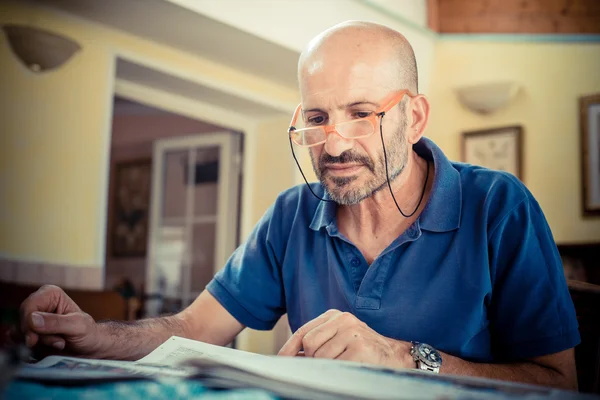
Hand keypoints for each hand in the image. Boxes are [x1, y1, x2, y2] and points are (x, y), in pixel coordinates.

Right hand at [17, 285, 107, 357]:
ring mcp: (34, 320)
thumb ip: (56, 322)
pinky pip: (21, 342)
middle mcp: (39, 304)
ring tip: (59, 343)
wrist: (90, 346)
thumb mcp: (77, 325)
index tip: (35, 338)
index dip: (29, 324)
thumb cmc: (88, 331)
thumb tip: (32, 319)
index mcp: (50, 294)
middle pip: (22, 321)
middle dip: (37, 336)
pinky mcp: (31, 333)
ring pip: (21, 333)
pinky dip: (35, 348)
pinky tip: (51, 347)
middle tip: (58, 342)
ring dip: (39, 343)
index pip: (28, 307)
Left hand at [278, 310, 414, 368]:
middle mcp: (344, 320)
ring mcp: (353, 334)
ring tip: (345, 364)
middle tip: (330, 364)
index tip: (280, 360)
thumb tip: (288, 356)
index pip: (304, 332)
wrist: (397, 357)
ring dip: (328, 367)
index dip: (289, 348)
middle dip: (313, 359)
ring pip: (321, 358)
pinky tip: (352, 368)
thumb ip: (317, 342)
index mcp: (335, 315)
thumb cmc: (363, 349)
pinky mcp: (360, 349)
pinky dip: (340, 372)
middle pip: (309, 345)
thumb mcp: (339, 339)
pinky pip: (335, 367)